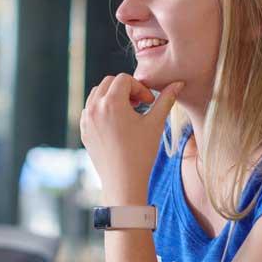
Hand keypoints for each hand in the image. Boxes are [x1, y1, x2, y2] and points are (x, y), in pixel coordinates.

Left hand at [80, 74, 182, 203]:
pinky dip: (102, 109)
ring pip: (97, 94)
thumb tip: (178, 83)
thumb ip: (166, 99)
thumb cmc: (141, 153)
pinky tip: (116, 123)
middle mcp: (94, 108)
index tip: (149, 102)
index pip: (124, 79)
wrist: (123, 182)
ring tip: (128, 112)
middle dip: (125, 89)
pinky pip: (90, 110)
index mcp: (111, 103)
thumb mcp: (155, 123)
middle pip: (108, 82)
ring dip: (112, 97)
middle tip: (139, 104)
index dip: (140, 87)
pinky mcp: (84, 131)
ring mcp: (86, 120)